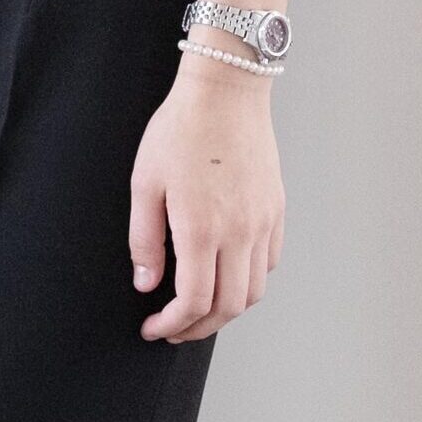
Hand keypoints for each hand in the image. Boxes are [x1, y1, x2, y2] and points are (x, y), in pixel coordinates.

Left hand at [128, 62, 283, 342]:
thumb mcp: (145, 182)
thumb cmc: (179, 130)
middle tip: (172, 327)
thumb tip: (146, 284)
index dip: (172, 324)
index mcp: (202, 229)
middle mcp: (240, 233)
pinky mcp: (276, 211)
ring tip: (197, 307)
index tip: (153, 328)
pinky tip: (224, 274)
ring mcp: (263, 224)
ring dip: (226, 309)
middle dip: (198, 327)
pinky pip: (268, 263)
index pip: (194, 301)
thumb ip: (144, 238)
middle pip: (228, 307)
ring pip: (253, 291)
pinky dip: (248, 282)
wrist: (226, 92)